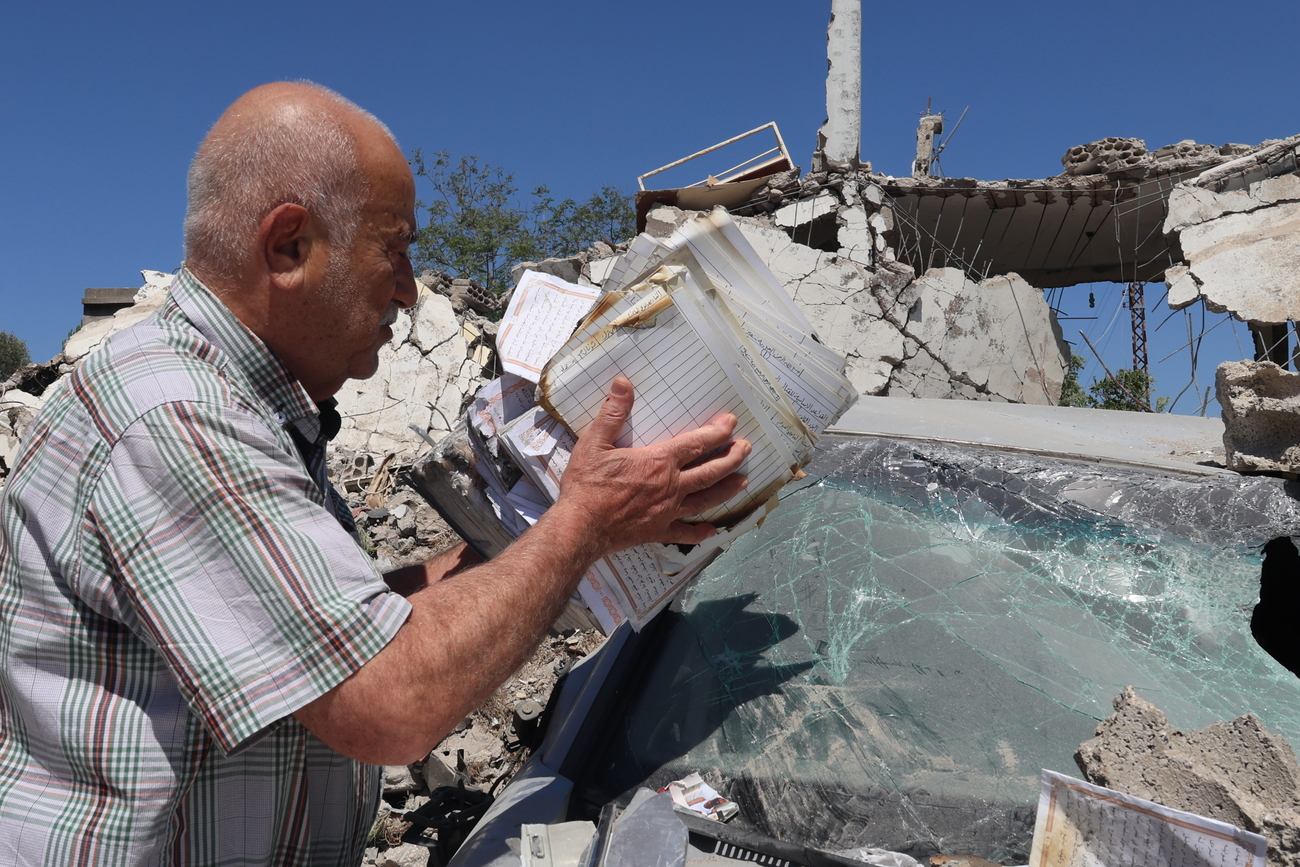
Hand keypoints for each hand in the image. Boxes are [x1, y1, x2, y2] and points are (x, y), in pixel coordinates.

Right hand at [555, 376, 749, 554]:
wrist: (579, 527)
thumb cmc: (586, 485)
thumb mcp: (594, 442)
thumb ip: (613, 413)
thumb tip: (623, 383)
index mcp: (658, 462)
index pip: (696, 444)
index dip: (716, 432)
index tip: (731, 423)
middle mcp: (670, 486)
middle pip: (710, 471)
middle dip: (732, 458)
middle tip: (746, 449)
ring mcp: (667, 511)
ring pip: (705, 500)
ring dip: (726, 490)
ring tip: (743, 482)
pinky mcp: (658, 532)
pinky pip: (685, 533)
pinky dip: (701, 532)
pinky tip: (713, 530)